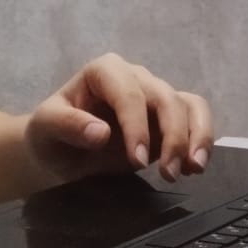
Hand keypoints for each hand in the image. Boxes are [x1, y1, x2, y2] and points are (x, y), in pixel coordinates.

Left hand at [23, 53, 212, 184]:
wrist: (60, 150)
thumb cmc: (51, 134)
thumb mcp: (46, 128)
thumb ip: (67, 125)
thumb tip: (101, 132)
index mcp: (104, 72)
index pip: (128, 93)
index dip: (137, 125)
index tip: (139, 161)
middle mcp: (134, 77)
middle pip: (165, 97)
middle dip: (172, 136)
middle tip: (167, 174)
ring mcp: (153, 96)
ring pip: (188, 105)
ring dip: (195, 137)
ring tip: (192, 169)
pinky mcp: (168, 117)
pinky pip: (195, 117)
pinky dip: (201, 138)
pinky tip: (194, 166)